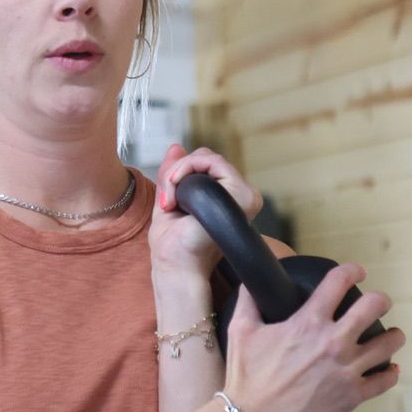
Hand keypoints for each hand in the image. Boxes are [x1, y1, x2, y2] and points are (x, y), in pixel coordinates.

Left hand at [149, 143, 260, 277]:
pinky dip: (188, 168)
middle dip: (179, 171)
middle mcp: (241, 198)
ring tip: (170, 198)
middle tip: (166, 198)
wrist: (175, 264)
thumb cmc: (174, 244)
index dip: (182, 171)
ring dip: (180, 171)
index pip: (209, 165)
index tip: (166, 198)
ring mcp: (246, 197)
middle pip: (209, 158)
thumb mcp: (171, 198)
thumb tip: (176, 147)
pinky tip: (178, 189)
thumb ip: (174, 174)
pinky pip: (213, 161)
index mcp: (229, 200)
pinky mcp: (243, 195)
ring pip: (209, 157)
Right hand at [224, 261, 403, 411]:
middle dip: (380, 300)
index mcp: (308, 322)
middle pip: (374, 306)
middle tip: (378, 304)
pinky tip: (390, 369)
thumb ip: (248, 301)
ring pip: (388, 343)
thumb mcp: (240, 331)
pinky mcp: (352, 396)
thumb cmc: (245, 379)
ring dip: (392, 336)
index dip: (352, 271)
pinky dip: (390, 373)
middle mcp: (333, 342)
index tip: (358, 273)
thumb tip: (249, 280)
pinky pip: (385, 379)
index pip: (340, 281)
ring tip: (391, 336)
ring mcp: (346, 370)